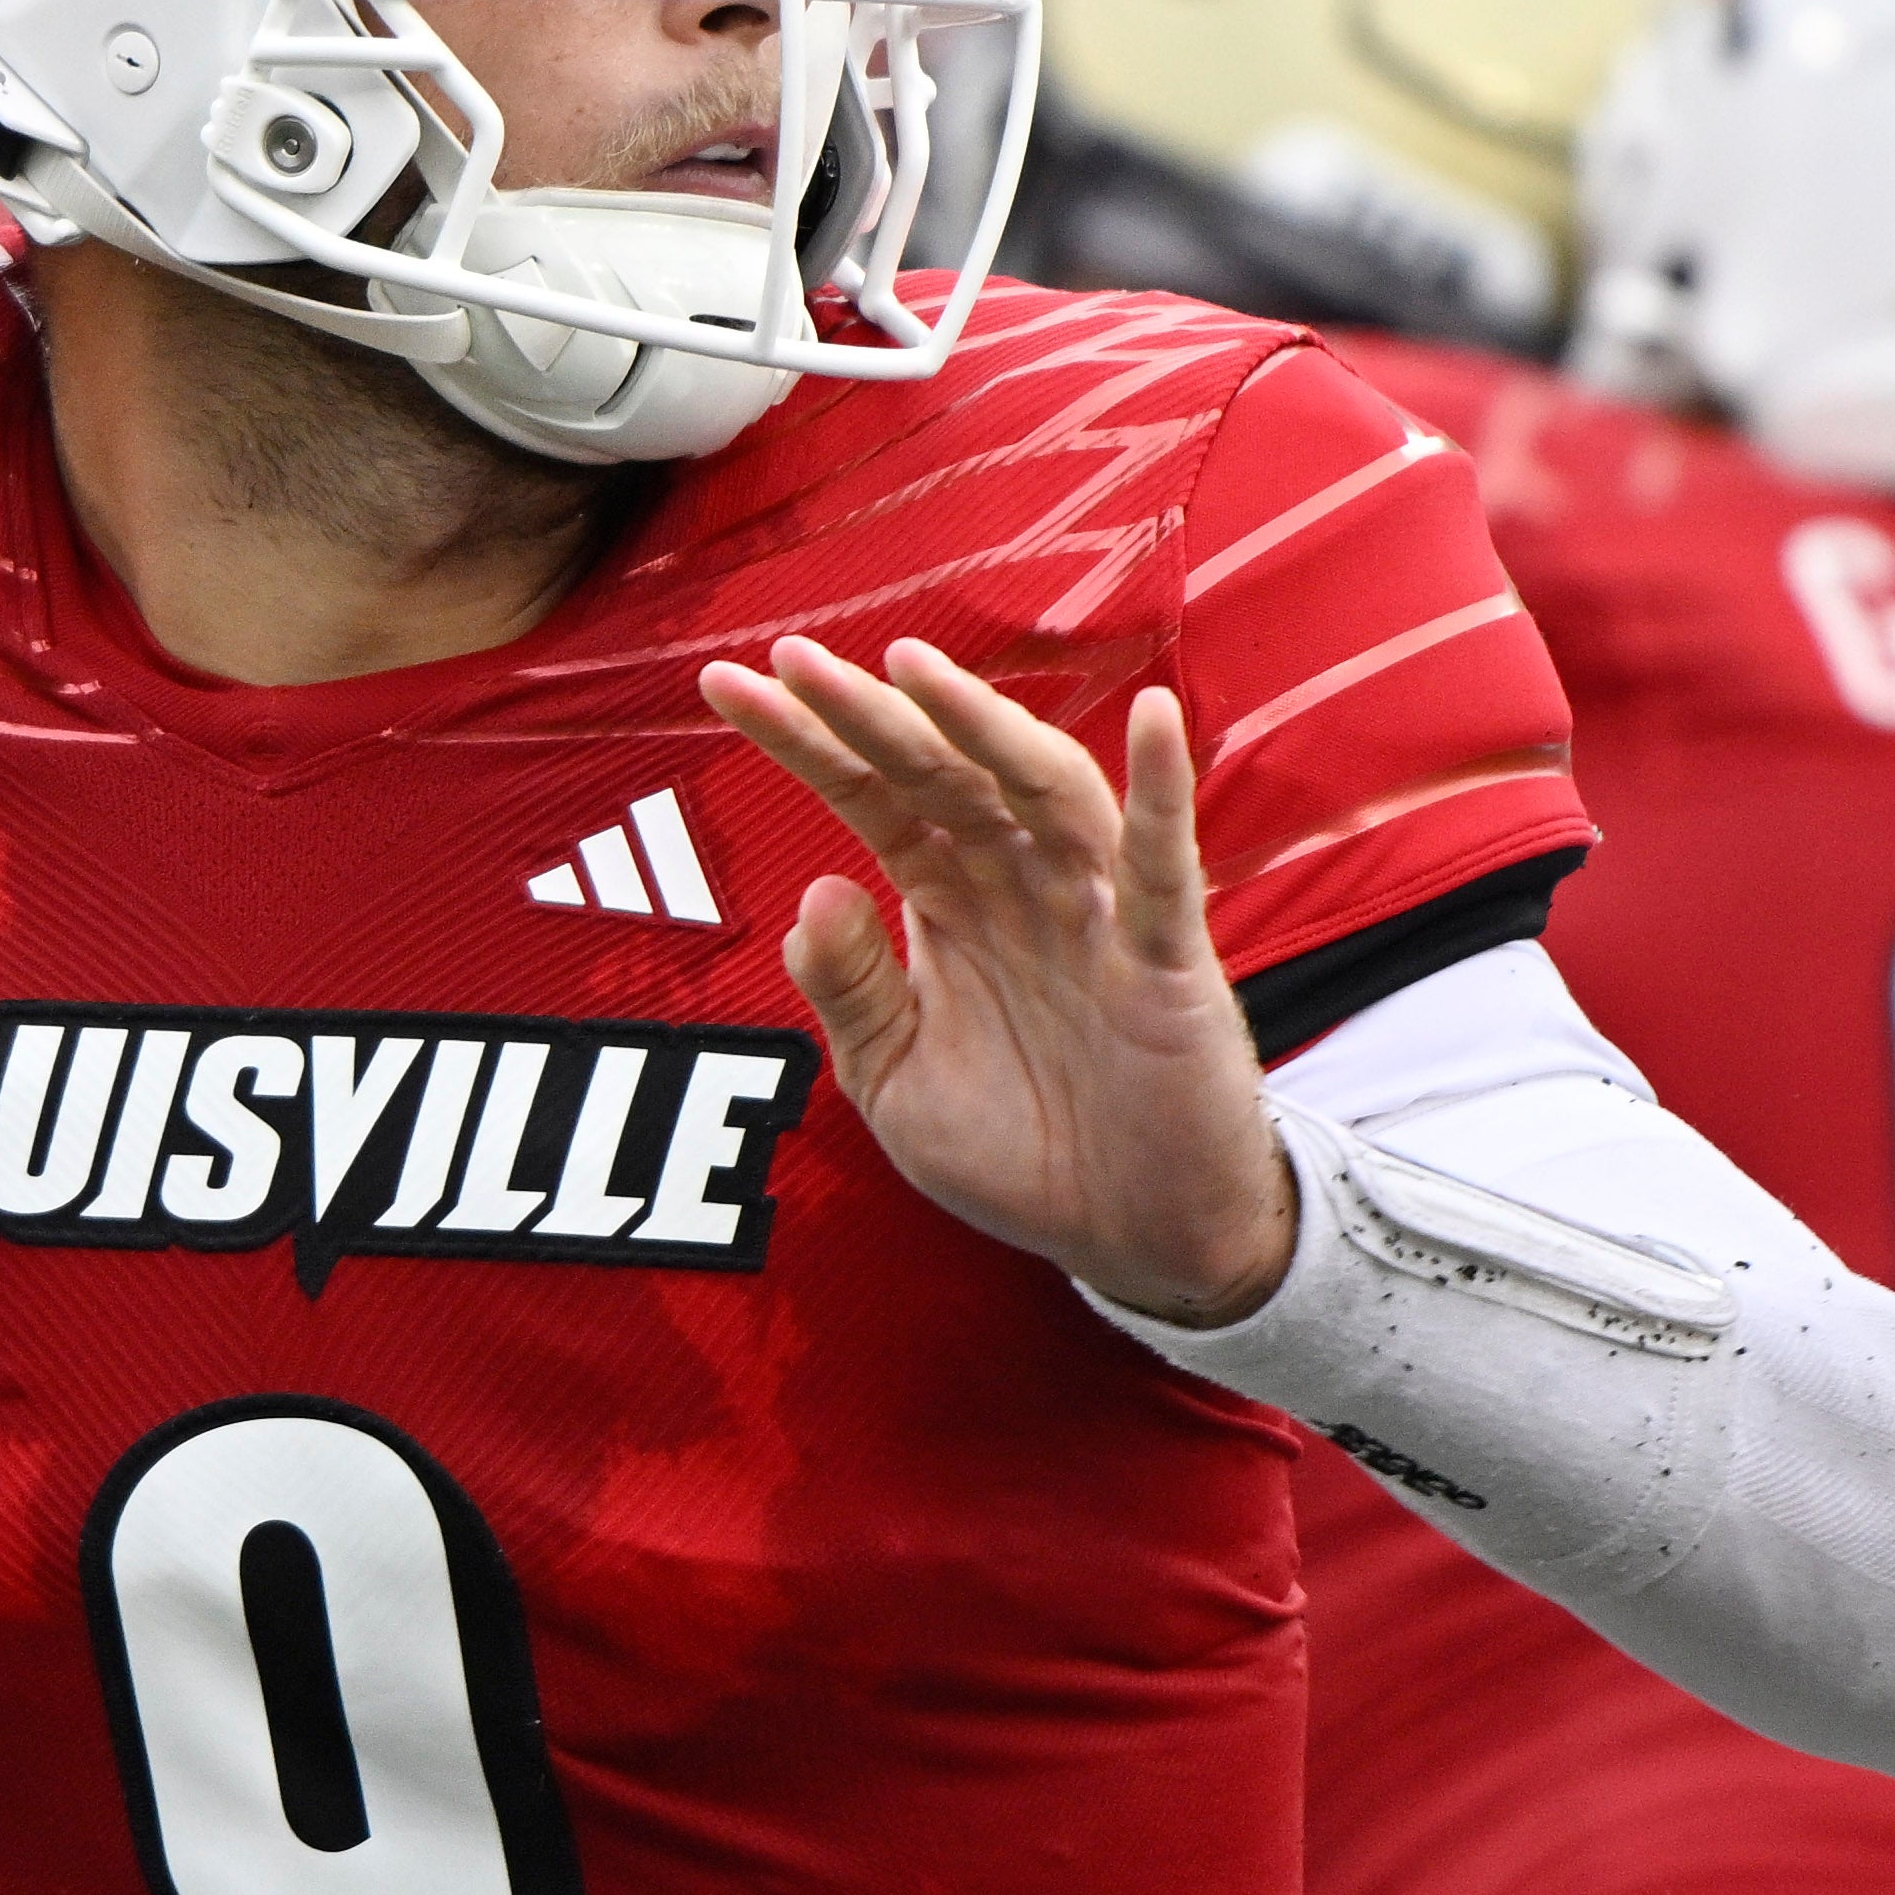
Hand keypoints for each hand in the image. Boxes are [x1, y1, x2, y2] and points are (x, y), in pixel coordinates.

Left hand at [700, 635, 1297, 1325]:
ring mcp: (1094, 911)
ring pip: (1037, 790)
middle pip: (939, 774)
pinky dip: (1163, 788)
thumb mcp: (895, 1081)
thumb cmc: (1021, 1152)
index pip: (871, 797)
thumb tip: (812, 888)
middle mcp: (1018, 885)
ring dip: (978, 724)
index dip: (805, 742)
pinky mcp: (1166, 956)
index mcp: (950, 904)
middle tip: (792, 657)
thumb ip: (849, 990)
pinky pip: (1162, 862)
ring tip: (911, 667)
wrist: (1132, 1237)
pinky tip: (1151, 720)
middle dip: (865, 715)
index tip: (727, 686)